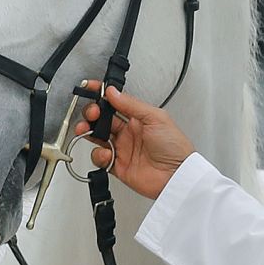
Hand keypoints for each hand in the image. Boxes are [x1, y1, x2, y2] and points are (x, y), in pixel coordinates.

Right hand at [80, 84, 195, 199]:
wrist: (177, 176)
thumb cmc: (175, 147)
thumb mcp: (155, 118)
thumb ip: (131, 104)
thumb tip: (113, 92)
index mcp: (138, 118)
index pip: (116, 103)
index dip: (102, 95)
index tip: (91, 88)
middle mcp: (129, 133)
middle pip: (102, 119)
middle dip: (92, 113)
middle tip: (92, 113)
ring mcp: (123, 149)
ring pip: (97, 137)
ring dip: (88, 131)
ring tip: (86, 130)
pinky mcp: (118, 166)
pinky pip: (100, 159)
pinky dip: (98, 155)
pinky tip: (106, 153)